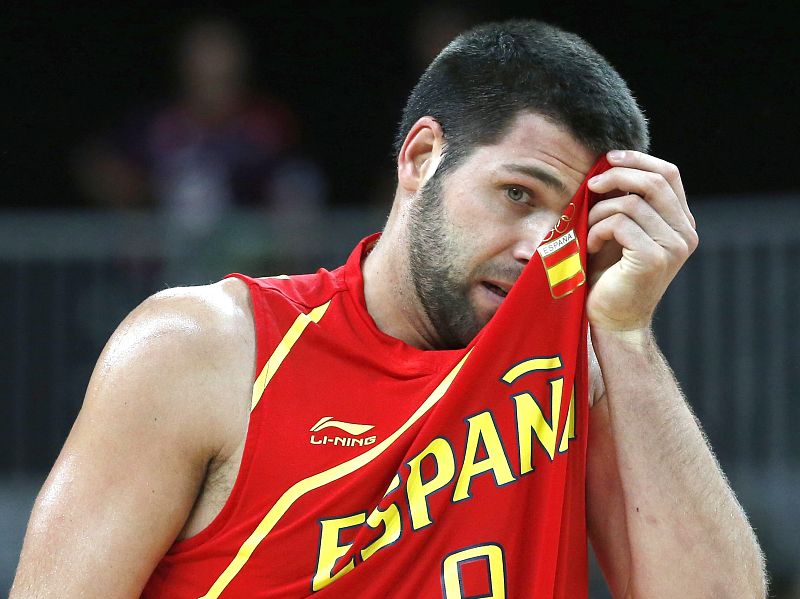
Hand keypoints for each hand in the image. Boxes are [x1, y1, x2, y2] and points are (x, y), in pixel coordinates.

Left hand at [585, 150, 697, 335]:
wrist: (612, 319)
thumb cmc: (610, 275)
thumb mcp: (622, 232)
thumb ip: (628, 202)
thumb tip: (610, 164)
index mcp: (682, 223)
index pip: (669, 174)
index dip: (638, 159)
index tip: (609, 157)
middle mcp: (685, 233)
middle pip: (654, 182)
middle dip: (616, 176)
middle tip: (589, 184)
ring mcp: (673, 247)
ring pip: (631, 203)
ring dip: (599, 212)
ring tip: (587, 230)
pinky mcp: (653, 259)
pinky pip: (619, 224)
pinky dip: (597, 230)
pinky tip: (591, 246)